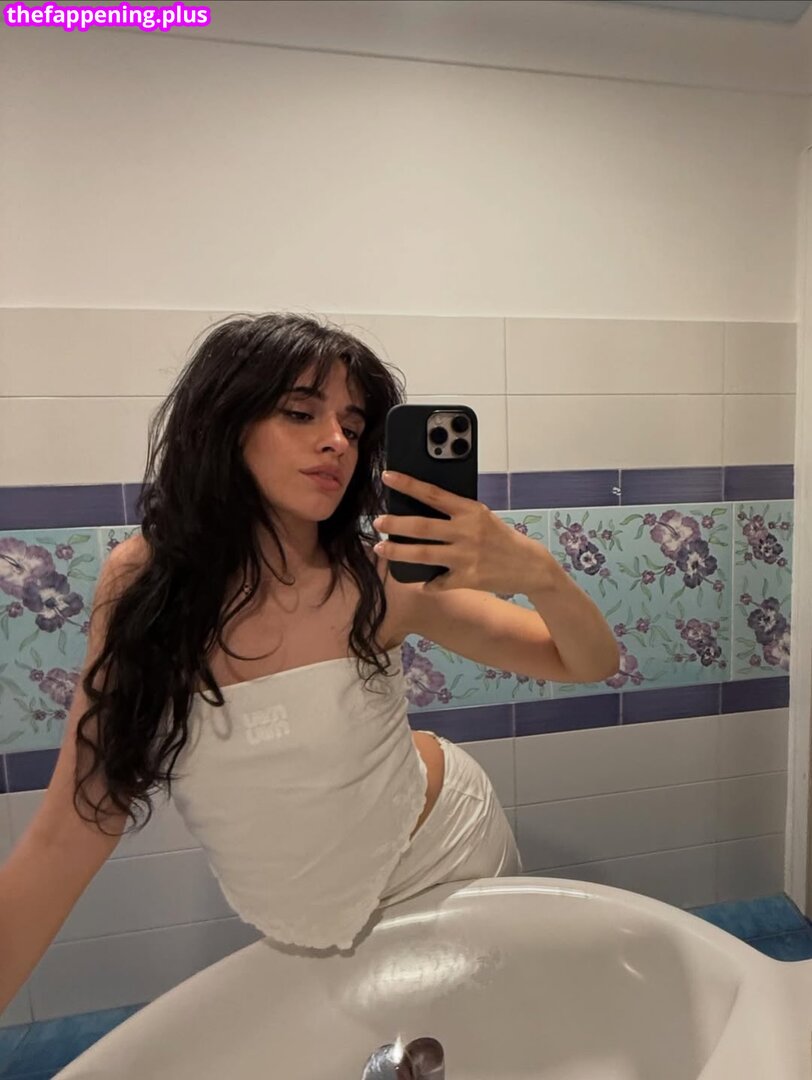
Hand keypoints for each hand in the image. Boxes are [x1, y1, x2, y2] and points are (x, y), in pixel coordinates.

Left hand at [373, 471, 557, 593]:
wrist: (531, 566)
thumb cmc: (501, 538)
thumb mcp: (482, 517)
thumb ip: (457, 513)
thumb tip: (423, 508)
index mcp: (470, 510)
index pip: (433, 493)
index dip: (408, 484)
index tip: (387, 476)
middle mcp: (466, 532)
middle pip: (421, 526)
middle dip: (394, 523)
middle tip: (377, 521)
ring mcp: (466, 557)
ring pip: (422, 554)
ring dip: (397, 551)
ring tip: (381, 548)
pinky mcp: (467, 579)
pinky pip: (438, 582)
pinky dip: (427, 583)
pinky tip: (419, 583)